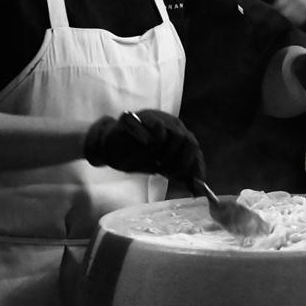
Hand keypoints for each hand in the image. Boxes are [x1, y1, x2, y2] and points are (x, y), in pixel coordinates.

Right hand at [83, 109, 202, 181]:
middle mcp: (168, 122)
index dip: (194, 166)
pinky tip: (145, 148)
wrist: (107, 148)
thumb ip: (178, 172)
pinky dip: (152, 141)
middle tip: (166, 173)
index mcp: (177, 132)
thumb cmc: (136, 157)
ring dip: (166, 155)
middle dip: (180, 162)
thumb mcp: (160, 167)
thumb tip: (198, 188)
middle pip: (188, 141)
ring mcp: (153, 117)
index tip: (190, 183)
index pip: (194, 148)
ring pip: (174, 135)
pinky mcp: (135, 117)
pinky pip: (154, 128)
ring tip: (154, 164)